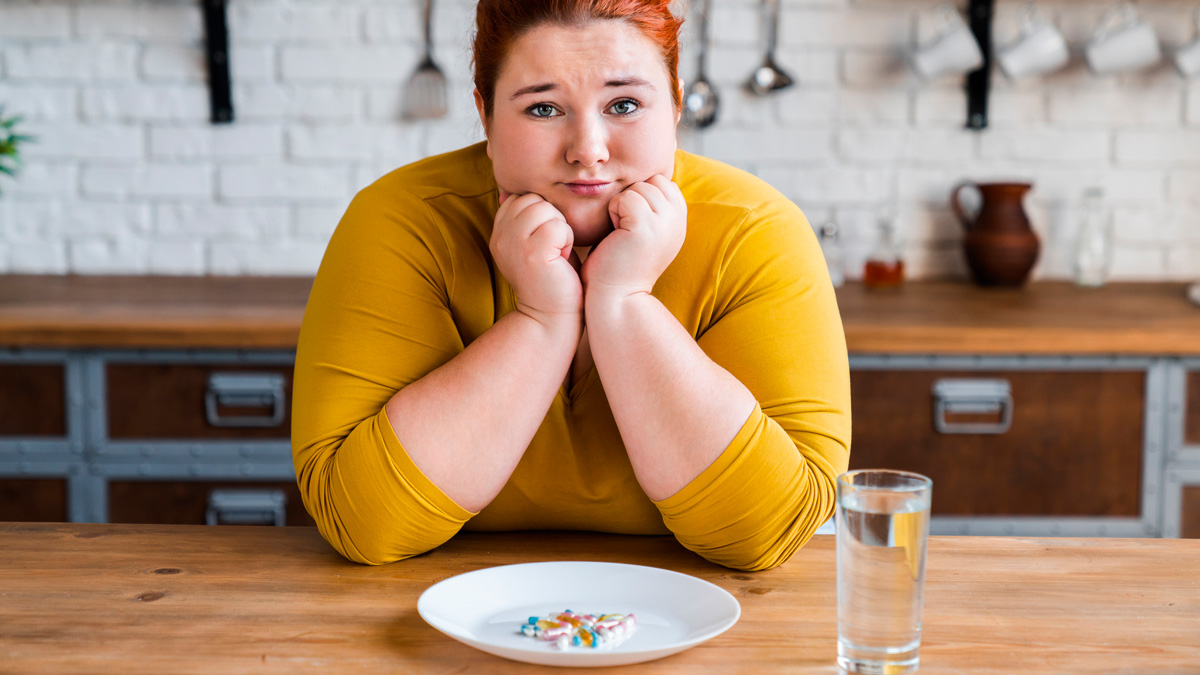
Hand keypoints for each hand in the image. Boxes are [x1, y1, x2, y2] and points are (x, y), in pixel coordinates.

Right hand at [490, 191, 582, 325]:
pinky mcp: (531, 254)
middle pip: (533, 199)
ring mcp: (512, 244)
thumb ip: (526, 218)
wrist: (552, 317)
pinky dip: (566, 240)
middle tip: (553, 248)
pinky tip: (561, 259)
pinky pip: (557, 226)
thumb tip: (509, 191)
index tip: (546, 241)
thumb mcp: (534, 241)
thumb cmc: (553, 278)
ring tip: (557, 252)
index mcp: (499, 231)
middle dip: (552, 219)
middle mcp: (500, 236)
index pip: (523, 197)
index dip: (542, 214)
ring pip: (545, 209)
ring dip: (560, 229)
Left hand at [582, 174, 685, 301]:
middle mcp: (679, 220)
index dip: (642, 197)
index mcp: (681, 220)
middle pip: (652, 180)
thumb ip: (653, 206)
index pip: (662, 181)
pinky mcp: (647, 226)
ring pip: (638, 187)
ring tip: (622, 233)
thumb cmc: (620, 264)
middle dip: (632, 199)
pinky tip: (616, 235)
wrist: (616, 297)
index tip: (634, 226)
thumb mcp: (646, 231)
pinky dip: (613, 213)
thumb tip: (650, 177)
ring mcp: (666, 223)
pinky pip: (625, 198)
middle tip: (626, 230)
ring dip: (621, 206)